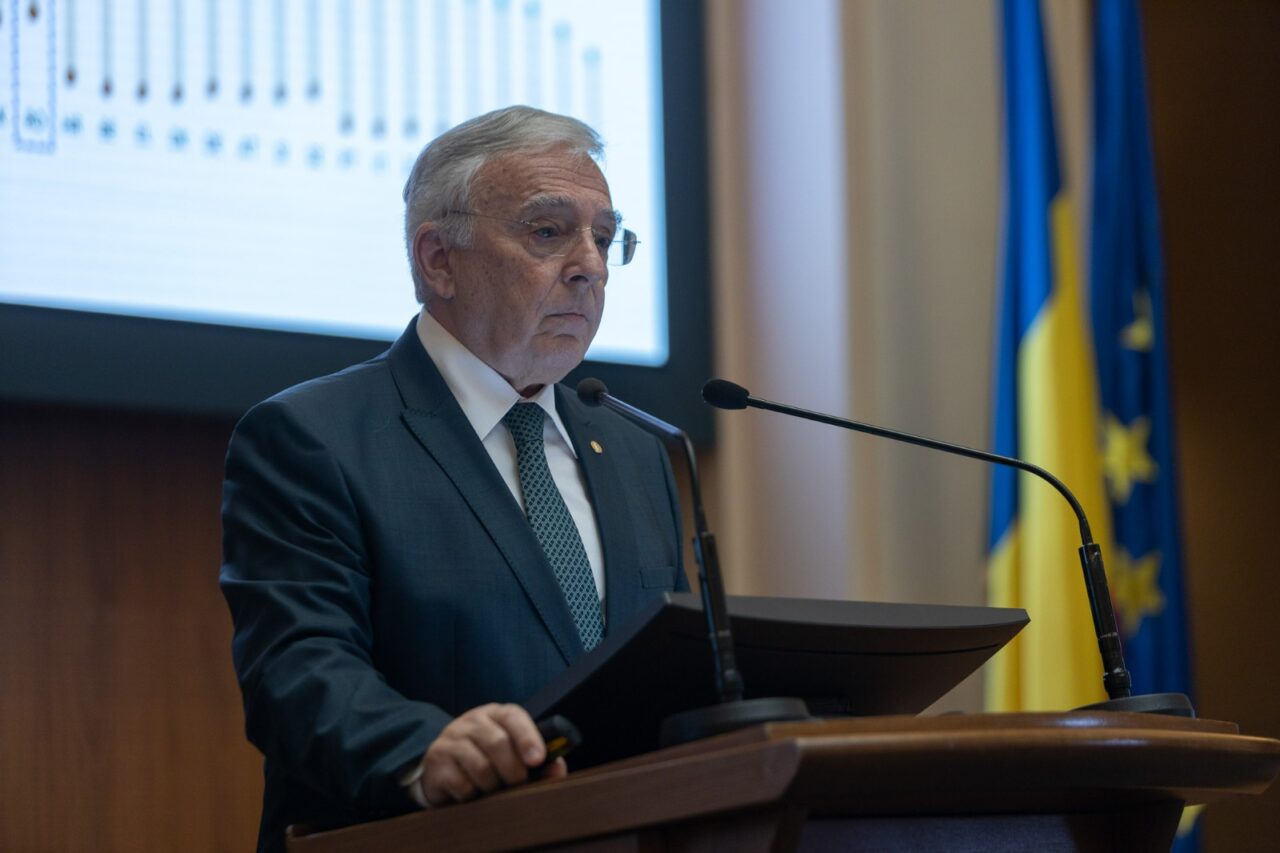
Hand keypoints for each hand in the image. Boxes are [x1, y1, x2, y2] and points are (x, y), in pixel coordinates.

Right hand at [421, 703, 566, 805]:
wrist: (442, 767)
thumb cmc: (487, 759)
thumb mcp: (512, 754)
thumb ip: (538, 761)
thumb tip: (556, 769)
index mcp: (495, 714)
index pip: (512, 716)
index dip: (528, 737)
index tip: (537, 759)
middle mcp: (471, 721)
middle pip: (498, 743)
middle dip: (514, 770)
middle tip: (518, 783)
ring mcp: (451, 739)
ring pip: (481, 767)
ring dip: (494, 786)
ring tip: (494, 789)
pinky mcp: (436, 761)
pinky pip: (462, 784)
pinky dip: (474, 795)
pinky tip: (473, 792)